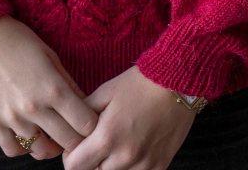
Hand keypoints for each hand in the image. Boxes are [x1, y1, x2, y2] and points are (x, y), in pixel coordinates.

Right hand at [0, 15, 98, 159]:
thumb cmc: (20, 41)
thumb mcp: (51, 56)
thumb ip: (69, 83)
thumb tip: (86, 105)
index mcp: (54, 88)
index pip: (85, 124)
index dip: (92, 125)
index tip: (89, 122)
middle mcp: (35, 107)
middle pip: (68, 142)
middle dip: (77, 140)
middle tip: (74, 133)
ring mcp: (13, 117)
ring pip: (41, 151)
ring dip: (51, 147)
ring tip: (52, 137)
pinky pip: (14, 150)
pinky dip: (24, 148)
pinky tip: (28, 136)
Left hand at [61, 66, 196, 169]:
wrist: (176, 85)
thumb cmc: (138, 85)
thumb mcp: (105, 92)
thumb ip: (83, 114)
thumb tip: (72, 130)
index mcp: (107, 137)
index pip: (74, 166)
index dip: (71, 156)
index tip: (76, 146)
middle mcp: (124, 157)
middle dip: (90, 161)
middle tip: (96, 143)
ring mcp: (144, 165)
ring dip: (110, 166)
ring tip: (115, 144)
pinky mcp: (159, 167)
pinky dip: (129, 167)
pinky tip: (132, 149)